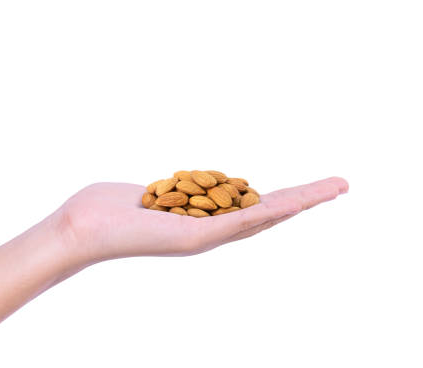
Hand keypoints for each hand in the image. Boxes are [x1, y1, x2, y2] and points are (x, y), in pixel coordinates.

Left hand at [57, 177, 348, 262]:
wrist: (80, 230)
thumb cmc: (108, 211)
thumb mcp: (154, 193)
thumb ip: (175, 192)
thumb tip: (179, 187)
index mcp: (205, 220)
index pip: (255, 206)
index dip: (288, 196)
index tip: (314, 187)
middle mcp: (212, 231)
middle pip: (270, 213)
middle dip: (308, 198)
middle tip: (342, 184)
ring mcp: (207, 236)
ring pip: (264, 217)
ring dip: (302, 202)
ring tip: (333, 189)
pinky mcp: (194, 238)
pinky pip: (238, 222)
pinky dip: (269, 211)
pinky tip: (295, 202)